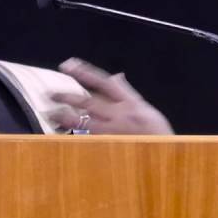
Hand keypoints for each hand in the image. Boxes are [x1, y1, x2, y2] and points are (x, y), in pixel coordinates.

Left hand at [48, 58, 173, 134]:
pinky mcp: (110, 145)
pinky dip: (74, 134)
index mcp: (130, 101)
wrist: (167, 153)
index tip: (68, 64)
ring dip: (66, 117)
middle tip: (50, 94)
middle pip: (89, 101)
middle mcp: (120, 114)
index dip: (85, 72)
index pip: (104, 81)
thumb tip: (116, 76)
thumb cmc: (156, 131)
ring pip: (84, 121)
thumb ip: (127, 92)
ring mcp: (114, 131)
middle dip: (69, 97)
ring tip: (51, 114)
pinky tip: (62, 133)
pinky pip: (87, 138)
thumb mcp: (145, 107)